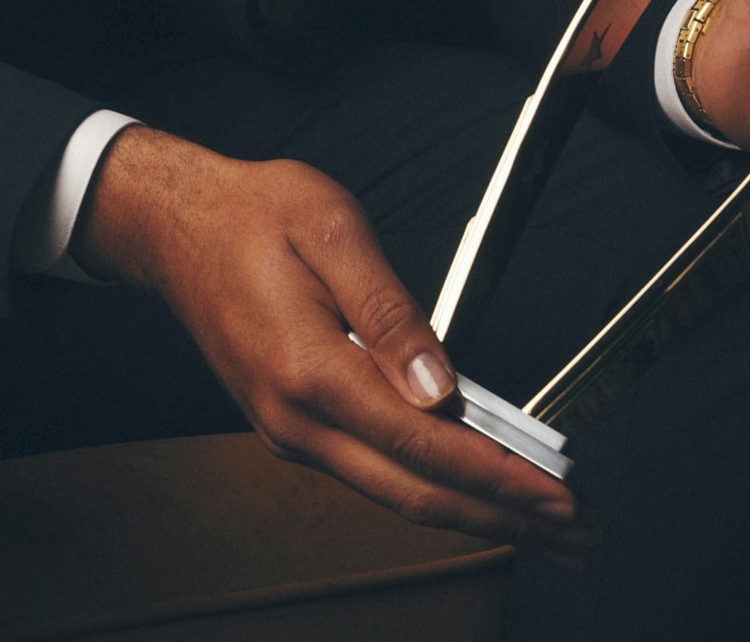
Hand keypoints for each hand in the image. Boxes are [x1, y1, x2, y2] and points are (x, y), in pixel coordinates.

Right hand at [71, 125, 596, 561]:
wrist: (174, 229)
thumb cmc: (248, 216)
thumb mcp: (331, 230)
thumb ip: (390, 310)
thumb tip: (440, 385)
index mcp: (307, 370)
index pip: (423, 443)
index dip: (499, 476)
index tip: (557, 494)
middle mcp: (294, 418)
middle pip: (416, 495)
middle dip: (505, 520)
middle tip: (575, 533)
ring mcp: (289, 430)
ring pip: (396, 494)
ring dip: (476, 514)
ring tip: (542, 523)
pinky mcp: (291, 427)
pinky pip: (373, 475)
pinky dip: (434, 490)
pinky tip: (473, 489)